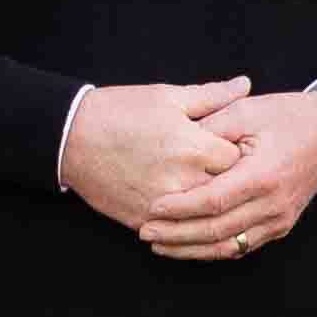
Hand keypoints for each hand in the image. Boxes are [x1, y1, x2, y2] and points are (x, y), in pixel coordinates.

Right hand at [60, 76, 251, 228]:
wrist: (70, 137)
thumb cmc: (119, 112)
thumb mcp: (167, 97)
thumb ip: (211, 96)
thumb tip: (245, 85)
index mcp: (195, 147)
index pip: (240, 158)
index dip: (239, 152)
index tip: (233, 148)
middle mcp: (184, 181)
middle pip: (228, 191)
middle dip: (230, 181)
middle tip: (224, 172)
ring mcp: (164, 205)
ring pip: (205, 216)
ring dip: (208, 204)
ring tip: (204, 188)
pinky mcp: (144, 221)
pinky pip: (177, 230)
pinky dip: (185, 222)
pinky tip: (187, 210)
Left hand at [139, 84, 316, 262]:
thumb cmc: (287, 117)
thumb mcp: (246, 110)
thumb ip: (210, 128)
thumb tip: (174, 145)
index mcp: (263, 175)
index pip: (213, 201)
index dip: (180, 208)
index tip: (152, 208)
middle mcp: (273, 204)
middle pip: (217, 230)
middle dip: (178, 234)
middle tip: (145, 232)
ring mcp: (280, 219)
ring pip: (229, 246)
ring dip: (192, 249)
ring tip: (161, 245)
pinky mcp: (281, 225)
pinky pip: (244, 246)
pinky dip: (214, 249)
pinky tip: (190, 246)